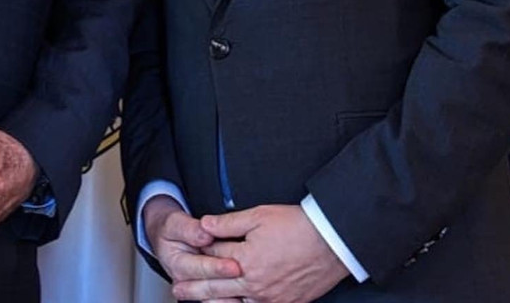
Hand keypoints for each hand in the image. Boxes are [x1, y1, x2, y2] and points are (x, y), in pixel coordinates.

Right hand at [143, 195, 241, 298]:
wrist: (168, 236)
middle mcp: (187, 281)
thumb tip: (204, 233)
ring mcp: (197, 287)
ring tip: (249, 286)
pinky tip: (246, 293)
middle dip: (229, 280)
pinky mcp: (208, 289)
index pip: (200, 268)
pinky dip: (234, 296)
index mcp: (177, 264)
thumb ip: (190, 228)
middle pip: (211, 285)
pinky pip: (222, 298)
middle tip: (244, 274)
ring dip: (233, 291)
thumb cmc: (173, 229)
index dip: (217, 267)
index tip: (234, 266)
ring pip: (217, 296)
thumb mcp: (175, 223)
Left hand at [171, 204, 347, 302]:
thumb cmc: (298, 226)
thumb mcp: (259, 216)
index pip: (215, 257)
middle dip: (194, 286)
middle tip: (177, 289)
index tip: (187, 251)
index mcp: (247, 260)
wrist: (332, 242)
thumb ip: (228, 223)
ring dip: (213, 301)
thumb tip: (205, 225)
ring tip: (197, 301)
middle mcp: (256, 285)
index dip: (201, 251)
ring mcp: (271, 298)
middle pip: (217, 286)